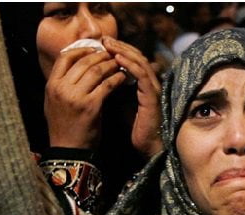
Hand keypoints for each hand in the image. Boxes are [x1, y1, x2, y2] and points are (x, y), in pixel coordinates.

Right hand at [44, 48, 124, 148]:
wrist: (68, 149)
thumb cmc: (64, 125)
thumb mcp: (54, 101)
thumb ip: (62, 83)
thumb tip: (76, 64)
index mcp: (51, 85)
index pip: (65, 57)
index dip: (81, 49)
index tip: (94, 49)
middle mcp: (61, 88)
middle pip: (84, 61)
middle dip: (101, 55)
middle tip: (112, 54)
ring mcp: (76, 97)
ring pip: (97, 70)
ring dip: (110, 64)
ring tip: (119, 63)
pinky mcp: (91, 106)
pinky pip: (107, 85)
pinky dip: (117, 78)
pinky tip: (123, 77)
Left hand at [102, 37, 162, 157]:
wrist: (146, 146)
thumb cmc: (132, 128)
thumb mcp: (117, 103)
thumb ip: (110, 88)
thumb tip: (91, 76)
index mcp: (141, 83)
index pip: (130, 59)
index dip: (117, 50)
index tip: (99, 44)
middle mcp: (149, 82)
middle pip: (136, 56)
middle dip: (119, 46)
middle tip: (103, 39)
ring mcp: (153, 87)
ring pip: (139, 61)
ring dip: (123, 51)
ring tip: (108, 45)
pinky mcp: (153, 95)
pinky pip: (141, 74)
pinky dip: (129, 65)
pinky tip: (117, 59)